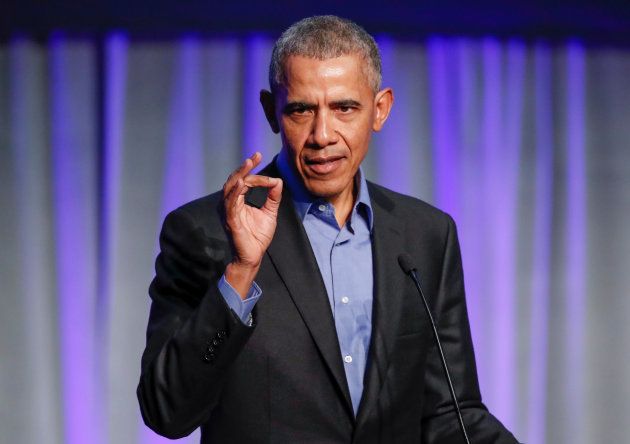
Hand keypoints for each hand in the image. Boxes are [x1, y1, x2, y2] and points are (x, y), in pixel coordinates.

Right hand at [222, 152, 281, 297]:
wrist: (253, 257)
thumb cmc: (258, 237)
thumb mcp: (270, 213)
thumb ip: (273, 197)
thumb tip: (278, 181)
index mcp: (238, 201)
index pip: (245, 182)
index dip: (256, 174)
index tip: (270, 173)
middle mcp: (230, 204)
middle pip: (234, 180)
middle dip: (245, 167)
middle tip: (255, 156)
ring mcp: (228, 212)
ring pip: (230, 188)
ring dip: (239, 175)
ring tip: (248, 163)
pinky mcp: (230, 221)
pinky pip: (230, 204)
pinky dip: (235, 192)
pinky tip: (242, 183)